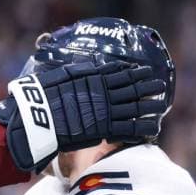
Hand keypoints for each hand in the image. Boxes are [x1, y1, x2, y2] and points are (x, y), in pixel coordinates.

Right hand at [0, 61, 167, 171]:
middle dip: (148, 88)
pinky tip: (153, 128)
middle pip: (133, 90)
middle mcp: (104, 95)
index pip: (122, 74)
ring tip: (160, 107)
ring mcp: (105, 113)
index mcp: (95, 80)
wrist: (35, 119)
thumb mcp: (61, 75)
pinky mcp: (103, 130)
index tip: (147, 71)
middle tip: (160, 86)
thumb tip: (98, 64)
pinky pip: (128, 130)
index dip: (137, 73)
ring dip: (149, 107)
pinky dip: (141, 129)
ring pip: (135, 108)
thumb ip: (82, 70)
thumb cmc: (43, 96)